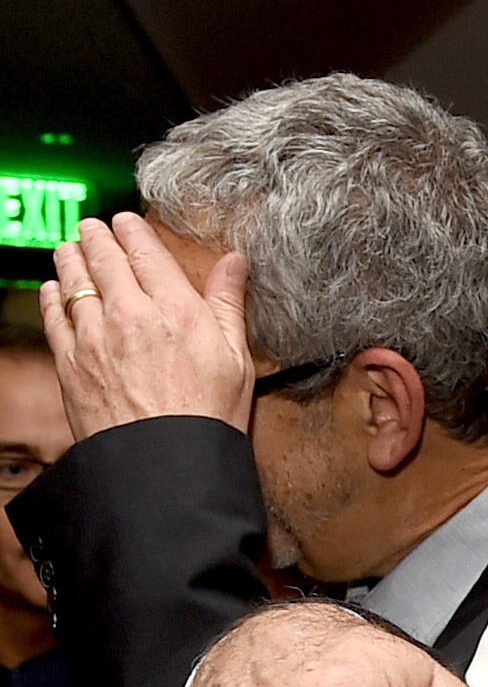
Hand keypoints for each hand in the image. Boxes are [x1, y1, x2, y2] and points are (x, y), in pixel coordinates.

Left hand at [40, 213, 253, 441]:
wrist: (167, 464)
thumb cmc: (210, 418)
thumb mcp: (237, 360)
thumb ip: (229, 304)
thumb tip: (235, 262)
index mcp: (177, 309)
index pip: (143, 249)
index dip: (129, 229)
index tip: (124, 222)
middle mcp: (131, 313)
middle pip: (102, 255)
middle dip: (94, 235)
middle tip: (91, 227)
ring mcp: (95, 335)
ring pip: (72, 277)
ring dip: (70, 257)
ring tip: (71, 250)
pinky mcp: (71, 360)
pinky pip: (53, 312)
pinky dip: (52, 293)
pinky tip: (54, 289)